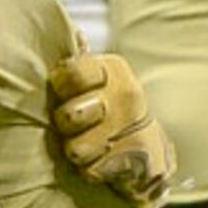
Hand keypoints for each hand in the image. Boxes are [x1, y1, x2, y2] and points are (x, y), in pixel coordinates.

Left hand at [48, 51, 174, 207]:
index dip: (59, 87)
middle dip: (65, 127)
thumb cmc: (107, 110)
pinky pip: (91, 171)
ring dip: (78, 153)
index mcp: (112, 69)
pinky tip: (104, 162)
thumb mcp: (95, 81)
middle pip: (68, 116)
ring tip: (90, 146)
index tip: (63, 94)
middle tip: (76, 126)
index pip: (70, 73)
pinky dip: (92, 172)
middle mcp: (126, 94)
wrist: (148, 151)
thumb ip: (74, 65)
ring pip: (76, 149)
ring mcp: (132, 128)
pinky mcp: (137, 161)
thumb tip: (71, 36)